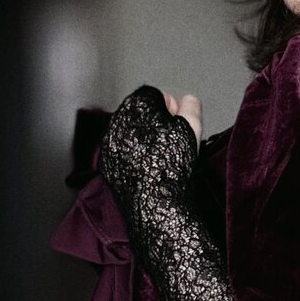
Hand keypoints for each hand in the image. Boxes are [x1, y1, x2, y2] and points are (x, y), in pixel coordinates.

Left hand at [97, 85, 198, 205]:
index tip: (179, 122)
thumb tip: (189, 101)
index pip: (154, 95)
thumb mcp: (191, 129)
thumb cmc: (173, 166)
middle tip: (172, 141)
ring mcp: (109, 145)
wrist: (157, 205)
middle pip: (140, 114)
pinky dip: (134, 157)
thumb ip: (191, 107)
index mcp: (136, 107)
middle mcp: (117, 122)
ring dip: (145, 140)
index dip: (171, 108)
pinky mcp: (107, 165)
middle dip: (156, 123)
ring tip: (161, 157)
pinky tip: (148, 168)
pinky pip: (122, 153)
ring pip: (130, 134)